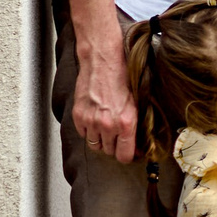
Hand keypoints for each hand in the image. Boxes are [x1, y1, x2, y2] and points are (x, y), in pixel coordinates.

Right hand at [72, 40, 138, 163]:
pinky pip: (83, 134)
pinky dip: (88, 131)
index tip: (130, 152)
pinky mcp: (78, 115)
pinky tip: (95, 120)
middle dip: (115, 147)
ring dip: (101, 141)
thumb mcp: (138, 101)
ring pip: (95, 145)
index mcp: (126, 123)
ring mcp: (91, 121)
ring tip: (106, 130)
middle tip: (118, 137)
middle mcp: (107, 125)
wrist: (103, 60)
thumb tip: (138, 144)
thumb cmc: (122, 75)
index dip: (128, 155)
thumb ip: (137, 125)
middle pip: (109, 152)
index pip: (124, 156)